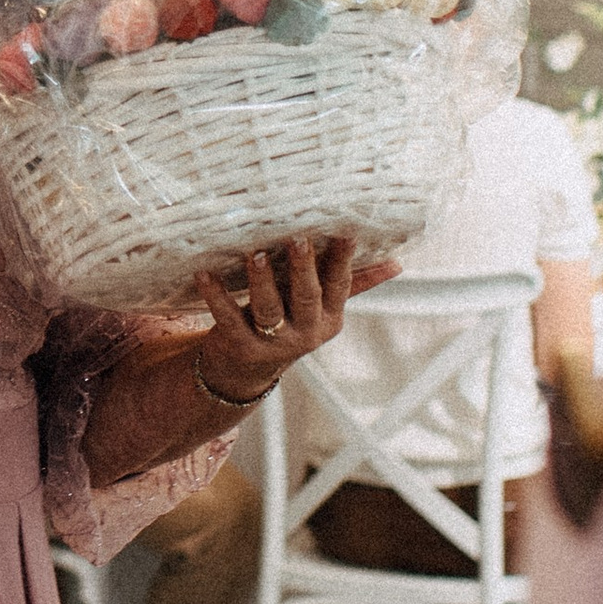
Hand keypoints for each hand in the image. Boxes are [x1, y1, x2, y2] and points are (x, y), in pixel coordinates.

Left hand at [188, 236, 396, 404]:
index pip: (339, 285)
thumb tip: (397, 263)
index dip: (342, 260)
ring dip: (262, 280)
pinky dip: (215, 296)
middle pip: (306, 297)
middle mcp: (305, 332)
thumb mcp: (321, 308)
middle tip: (297, 239)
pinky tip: (205, 273)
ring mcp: (273, 342)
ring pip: (269, 308)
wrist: (243, 371)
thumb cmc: (288, 322)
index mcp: (328, 318)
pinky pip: (227, 318)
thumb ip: (354, 283)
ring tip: (254, 254)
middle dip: (303, 268)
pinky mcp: (240, 345)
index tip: (344, 231)